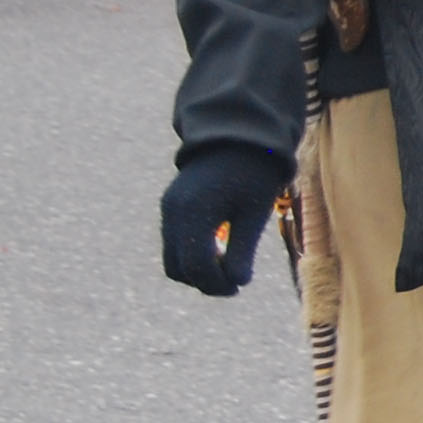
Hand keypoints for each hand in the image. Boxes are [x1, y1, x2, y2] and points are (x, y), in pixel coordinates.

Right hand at [160, 149, 291, 295]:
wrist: (238, 136)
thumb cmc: (254, 173)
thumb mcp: (254, 212)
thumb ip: (243, 248)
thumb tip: (237, 282)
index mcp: (194, 212)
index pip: (196, 265)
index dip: (216, 283)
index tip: (238, 286)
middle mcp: (173, 212)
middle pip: (178, 267)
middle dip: (205, 280)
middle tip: (234, 281)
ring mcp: (168, 209)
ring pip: (173, 258)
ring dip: (197, 270)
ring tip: (228, 267)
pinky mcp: (171, 206)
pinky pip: (174, 242)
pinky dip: (191, 254)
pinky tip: (218, 251)